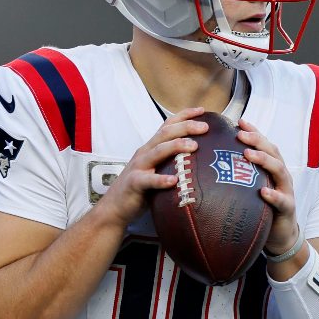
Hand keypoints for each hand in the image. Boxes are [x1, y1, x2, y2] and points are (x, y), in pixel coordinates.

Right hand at [98, 108, 208, 227]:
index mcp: (151, 147)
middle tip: (205, 127)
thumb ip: (172, 162)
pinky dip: (161, 179)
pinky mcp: (134, 183)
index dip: (184, 115)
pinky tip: (174, 181)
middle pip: (166, 133)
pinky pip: (148, 180)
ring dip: (176, 146)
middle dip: (186, 127)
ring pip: (158, 151)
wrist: (114, 207)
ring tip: (194, 146)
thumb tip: (201, 161)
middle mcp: (145, 152)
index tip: (202, 110)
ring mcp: (138, 167)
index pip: (168, 125)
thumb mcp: (157, 169)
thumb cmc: (141, 189)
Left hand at [237, 118, 298, 254]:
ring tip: (247, 154)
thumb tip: (211, 164)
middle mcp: (281, 175)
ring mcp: (286, 190)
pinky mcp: (288, 208)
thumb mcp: (250, 188)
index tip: (239, 121)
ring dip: (264, 160)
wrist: (280, 235)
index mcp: (271, 168)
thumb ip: (238, 176)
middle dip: (256, 140)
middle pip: (272, 151)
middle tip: (239, 134)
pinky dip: (274, 195)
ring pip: (279, 170)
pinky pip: (282, 200)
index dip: (254, 132)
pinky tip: (263, 192)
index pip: (264, 144)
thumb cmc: (261, 208)